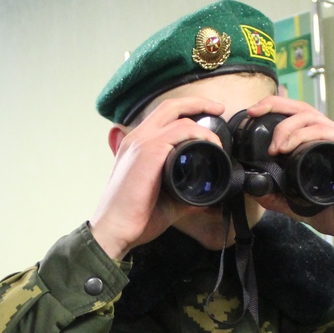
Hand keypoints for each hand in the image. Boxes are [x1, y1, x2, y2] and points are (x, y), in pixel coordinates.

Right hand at [89, 96, 228, 258]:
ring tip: (217, 139)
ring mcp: (141, 142)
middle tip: (218, 109)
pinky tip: (211, 145)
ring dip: (202, 123)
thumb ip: (184, 192)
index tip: (208, 117)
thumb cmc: (134, 217)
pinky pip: (180, 131)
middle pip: (169, 106)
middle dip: (198, 102)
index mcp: (136, 146)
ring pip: (177, 116)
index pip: (162, 116)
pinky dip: (199, 135)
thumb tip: (207, 194)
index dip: (186, 111)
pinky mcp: (148, 151)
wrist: (115, 230)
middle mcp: (136, 138)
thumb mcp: (165, 199)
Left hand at [244, 95, 333, 242]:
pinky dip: (303, 135)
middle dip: (274, 105)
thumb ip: (278, 198)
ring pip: (310, 117)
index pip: (295, 118)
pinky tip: (289, 148)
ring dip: (286, 128)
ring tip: (274, 149)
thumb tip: (255, 189)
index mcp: (317, 145)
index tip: (251, 115)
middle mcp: (330, 137)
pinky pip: (324, 132)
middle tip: (254, 113)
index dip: (273, 109)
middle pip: (300, 109)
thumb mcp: (299, 205)